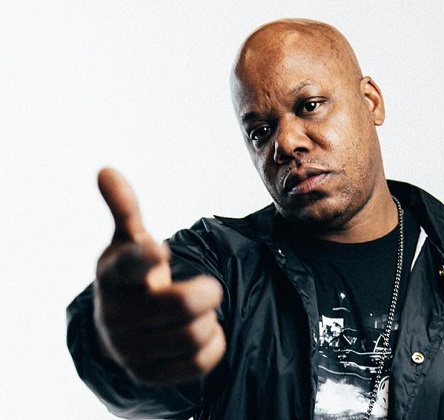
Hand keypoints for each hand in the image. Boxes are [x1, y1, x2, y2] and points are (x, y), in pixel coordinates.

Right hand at [93, 168, 225, 384]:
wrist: (120, 327)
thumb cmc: (133, 277)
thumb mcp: (127, 242)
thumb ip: (125, 209)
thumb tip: (105, 170)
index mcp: (114, 276)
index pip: (129, 266)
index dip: (146, 257)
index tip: (161, 249)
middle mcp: (116, 315)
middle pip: (183, 305)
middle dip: (208, 292)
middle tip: (211, 287)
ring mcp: (130, 349)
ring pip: (194, 334)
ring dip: (209, 320)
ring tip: (202, 313)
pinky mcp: (148, 375)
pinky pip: (199, 363)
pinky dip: (213, 345)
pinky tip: (205, 334)